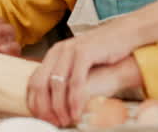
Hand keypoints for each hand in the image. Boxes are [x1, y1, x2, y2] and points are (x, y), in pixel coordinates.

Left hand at [26, 17, 141, 126]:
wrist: (124, 34)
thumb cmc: (103, 53)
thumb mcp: (79, 63)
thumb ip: (67, 76)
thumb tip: (56, 101)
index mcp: (53, 54)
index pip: (33, 81)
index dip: (35, 103)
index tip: (42, 118)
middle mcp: (58, 51)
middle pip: (40, 84)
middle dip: (44, 108)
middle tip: (52, 122)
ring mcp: (70, 50)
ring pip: (56, 85)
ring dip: (59, 107)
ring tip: (65, 120)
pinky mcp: (84, 53)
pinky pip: (75, 82)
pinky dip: (74, 100)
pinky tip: (76, 112)